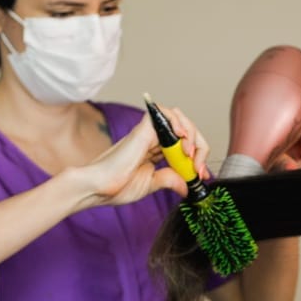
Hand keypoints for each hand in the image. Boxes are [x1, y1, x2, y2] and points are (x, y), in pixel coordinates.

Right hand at [63, 108, 211, 208]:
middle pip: (184, 130)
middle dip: (199, 147)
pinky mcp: (144, 129)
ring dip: (191, 135)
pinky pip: (165, 114)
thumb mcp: (151, 185)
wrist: (99, 187)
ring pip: (178, 118)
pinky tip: (182, 139)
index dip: (197, 158)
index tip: (200, 175)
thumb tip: (187, 186)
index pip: (183, 146)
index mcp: (154, 152)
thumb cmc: (116, 186)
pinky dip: (179, 123)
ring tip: (190, 154)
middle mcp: (152, 139)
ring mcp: (148, 133)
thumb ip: (170, 180)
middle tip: (198, 167)